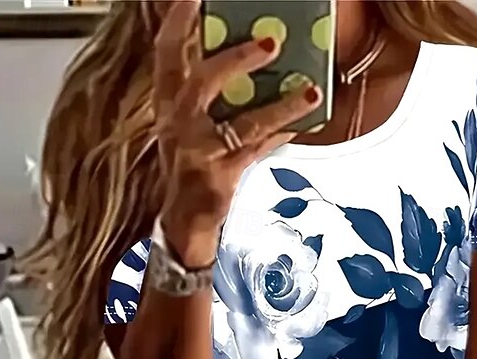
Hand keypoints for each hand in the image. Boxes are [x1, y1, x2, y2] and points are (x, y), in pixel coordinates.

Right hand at [153, 0, 321, 267]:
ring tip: (309, 92)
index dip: (178, 21)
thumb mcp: (195, 122)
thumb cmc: (194, 163)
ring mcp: (198, 151)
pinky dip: (282, 134)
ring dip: (280, 106)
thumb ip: (218, 91)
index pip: (167, 52)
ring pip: (243, 122)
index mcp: (168, 101)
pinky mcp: (220, 176)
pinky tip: (305, 121)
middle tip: (273, 41)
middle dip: (237, 58)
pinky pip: (258, 150)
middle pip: (201, 81)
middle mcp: (177, 123)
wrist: (183, 220)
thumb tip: (259, 51)